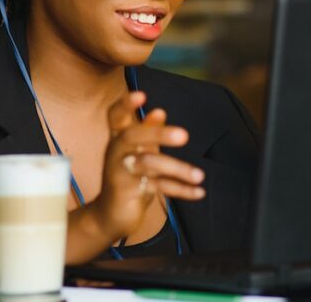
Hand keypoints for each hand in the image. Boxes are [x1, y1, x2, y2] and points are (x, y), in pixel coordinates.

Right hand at [89, 91, 204, 240]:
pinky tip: (199, 192)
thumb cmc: (127, 177)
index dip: (125, 105)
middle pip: (133, 137)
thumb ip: (149, 132)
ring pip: (148, 164)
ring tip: (200, 175)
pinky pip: (158, 187)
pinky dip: (181, 190)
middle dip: (158, 134)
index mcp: (118, 139)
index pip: (115, 117)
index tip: (141, 94)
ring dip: (178, 169)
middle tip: (185, 135)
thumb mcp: (138, 153)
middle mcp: (115, 153)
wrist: (109, 216)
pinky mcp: (129, 193)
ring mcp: (120, 173)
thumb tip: (160, 111)